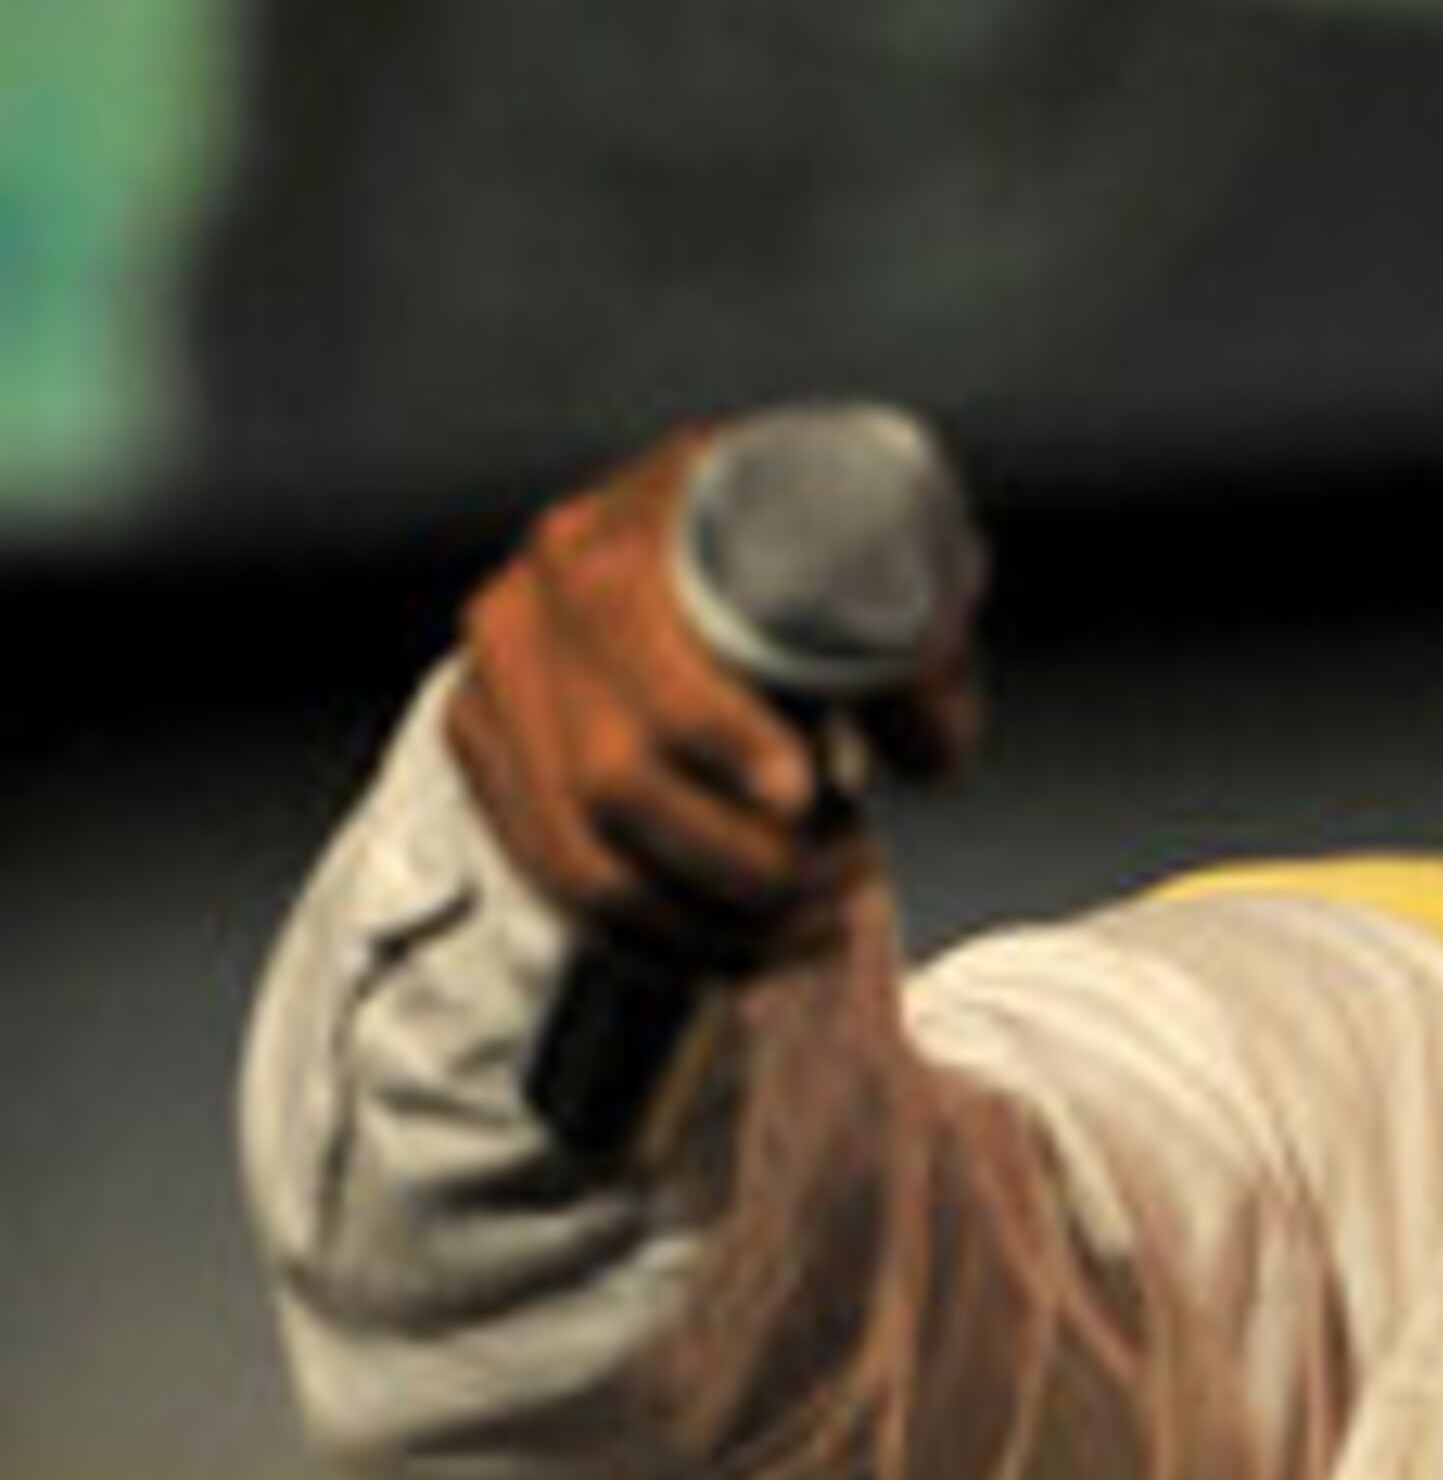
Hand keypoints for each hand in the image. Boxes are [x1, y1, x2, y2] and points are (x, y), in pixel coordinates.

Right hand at [446, 429, 978, 956]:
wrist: (728, 556)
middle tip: (853, 870)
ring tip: (818, 912)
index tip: (802, 793)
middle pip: (614, 779)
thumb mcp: (889, 586)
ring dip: (717, 924)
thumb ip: (916, 663)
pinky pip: (562, 891)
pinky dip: (666, 943)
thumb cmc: (813, 572)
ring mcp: (496, 682)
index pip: (642, 645)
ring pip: (586, 865)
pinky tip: (751, 944)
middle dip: (750, 862)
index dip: (722, 736)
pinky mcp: (488, 752)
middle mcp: (535, 600)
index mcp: (624, 534)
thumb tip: (917, 749)